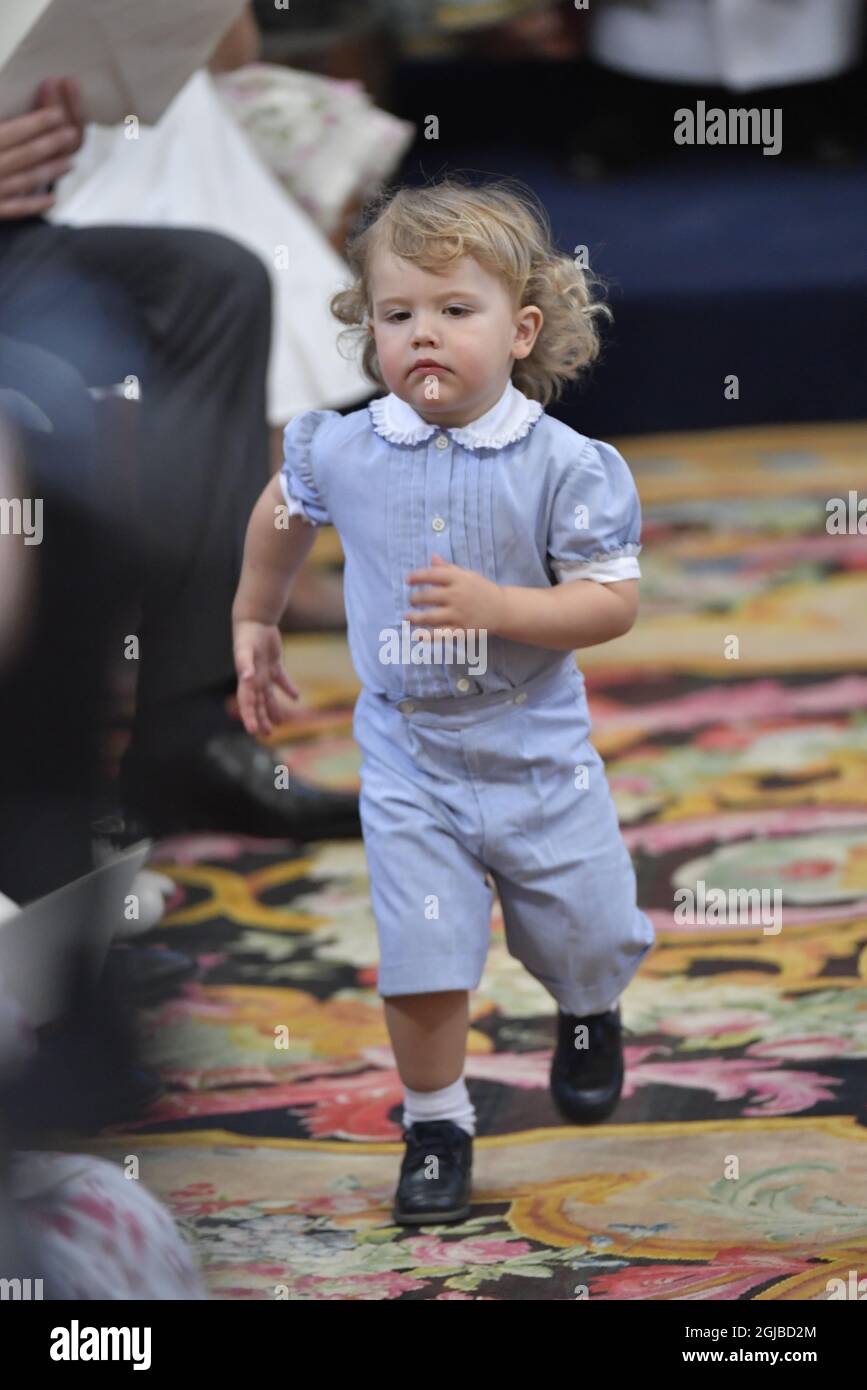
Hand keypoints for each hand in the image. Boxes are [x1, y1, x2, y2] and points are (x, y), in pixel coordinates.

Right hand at [0, 77, 83, 220]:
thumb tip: (2, 99)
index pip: (12, 131)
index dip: (38, 122)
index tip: (58, 113)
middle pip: (25, 155)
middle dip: (51, 144)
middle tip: (73, 135)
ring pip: (24, 181)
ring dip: (49, 172)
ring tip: (70, 163)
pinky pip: (14, 210)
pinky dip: (33, 206)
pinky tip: (51, 201)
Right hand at [233, 620, 299, 736]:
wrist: (254, 620)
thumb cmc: (247, 635)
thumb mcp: (245, 650)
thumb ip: (244, 664)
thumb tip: (246, 678)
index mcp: (246, 679)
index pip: (247, 703)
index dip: (250, 717)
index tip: (253, 731)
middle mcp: (254, 679)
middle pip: (257, 704)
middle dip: (261, 719)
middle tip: (267, 734)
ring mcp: (263, 672)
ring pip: (268, 696)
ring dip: (273, 709)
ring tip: (279, 724)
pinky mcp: (274, 664)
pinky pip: (281, 680)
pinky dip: (287, 689)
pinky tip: (296, 698)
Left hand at [405, 553, 504, 633]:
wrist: (502, 609)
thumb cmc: (481, 590)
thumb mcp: (467, 575)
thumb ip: (448, 568)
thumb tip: (432, 557)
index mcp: (458, 579)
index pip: (432, 575)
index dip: (417, 577)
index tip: (407, 580)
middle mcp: (457, 595)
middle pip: (428, 596)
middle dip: (415, 599)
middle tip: (411, 600)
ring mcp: (459, 614)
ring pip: (430, 616)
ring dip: (415, 617)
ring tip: (408, 617)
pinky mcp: (461, 630)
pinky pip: (440, 634)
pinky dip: (427, 636)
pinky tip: (417, 635)